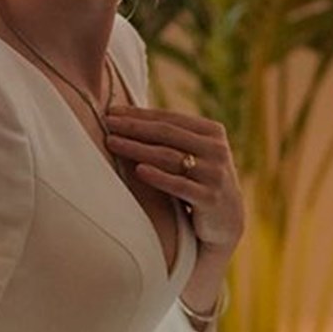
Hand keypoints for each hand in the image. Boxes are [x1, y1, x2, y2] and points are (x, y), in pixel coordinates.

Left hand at [103, 106, 243, 254]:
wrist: (226, 221)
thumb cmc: (197, 179)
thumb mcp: (192, 152)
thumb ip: (169, 134)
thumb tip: (122, 114)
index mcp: (212, 132)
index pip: (169, 118)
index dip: (139, 113)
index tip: (111, 111)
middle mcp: (217, 150)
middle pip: (166, 134)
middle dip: (133, 127)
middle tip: (106, 122)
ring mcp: (215, 175)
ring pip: (169, 157)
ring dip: (137, 148)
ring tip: (111, 142)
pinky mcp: (210, 199)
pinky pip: (179, 186)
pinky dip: (158, 177)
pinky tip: (139, 170)